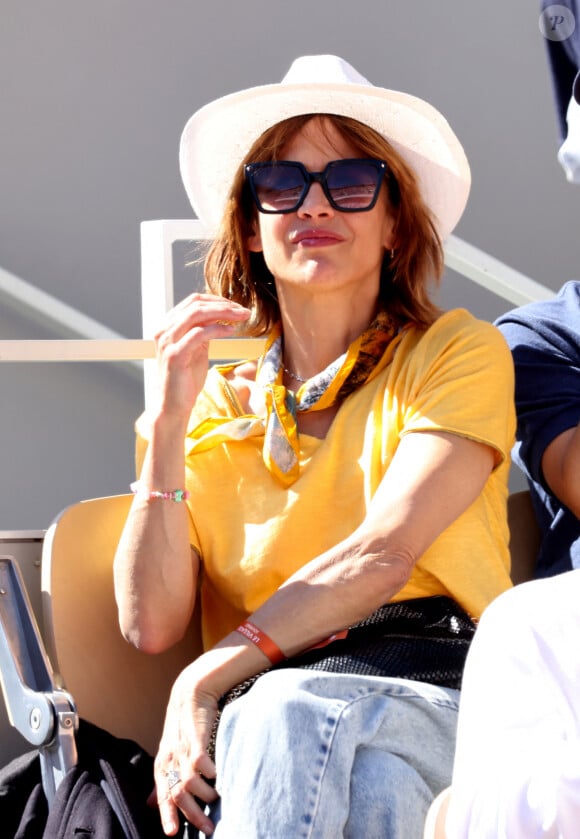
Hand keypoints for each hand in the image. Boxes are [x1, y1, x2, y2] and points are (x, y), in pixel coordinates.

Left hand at [153, 661, 220, 835]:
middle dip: (192, 815)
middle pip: (177, 794)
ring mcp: (182, 748)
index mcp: (162, 764)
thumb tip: (152, 804)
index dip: (167, 815)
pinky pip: (201, 762)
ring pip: (189, 782)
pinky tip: (218, 775)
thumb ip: (164, 778)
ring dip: (205, 795)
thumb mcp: (170, 752)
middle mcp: (170, 758)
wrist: (192, 691)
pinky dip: (210, 773)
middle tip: (208, 828)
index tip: (173, 834)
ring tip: (217, 797)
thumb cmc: (183, 725)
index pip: (162, 795)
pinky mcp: (196, 737)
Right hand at [154, 293, 250, 419]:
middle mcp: (164, 330)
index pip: (193, 301)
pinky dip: (217, 329)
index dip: (217, 300)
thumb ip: (205, 331)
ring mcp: (167, 342)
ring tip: (242, 317)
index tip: (237, 306)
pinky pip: (198, 334)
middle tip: (244, 311)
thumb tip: (222, 316)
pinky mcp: (174, 355)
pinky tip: (231, 330)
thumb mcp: (198, 349)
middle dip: (224, 305)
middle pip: (196, 304)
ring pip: (197, 314)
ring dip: (224, 313)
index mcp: (168, 326)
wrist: (174, 406)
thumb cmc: (186, 379)